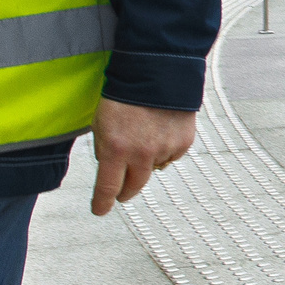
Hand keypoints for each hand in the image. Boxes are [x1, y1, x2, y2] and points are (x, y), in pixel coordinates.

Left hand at [89, 99, 197, 215]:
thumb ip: (104, 149)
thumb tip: (110, 169)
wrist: (157, 74)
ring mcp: (165, 149)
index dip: (102, 203)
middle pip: (133, 186)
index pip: (107, 187)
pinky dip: (164, 150)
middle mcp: (141, 154)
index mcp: (115, 149)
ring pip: (153, 169)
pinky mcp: (183, 143)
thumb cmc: (124, 96)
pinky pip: (170, 156)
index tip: (100, 210)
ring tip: (144, 139)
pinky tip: (160, 132)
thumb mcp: (101, 124)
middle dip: (125, 191)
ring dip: (146, 163)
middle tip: (121, 192)